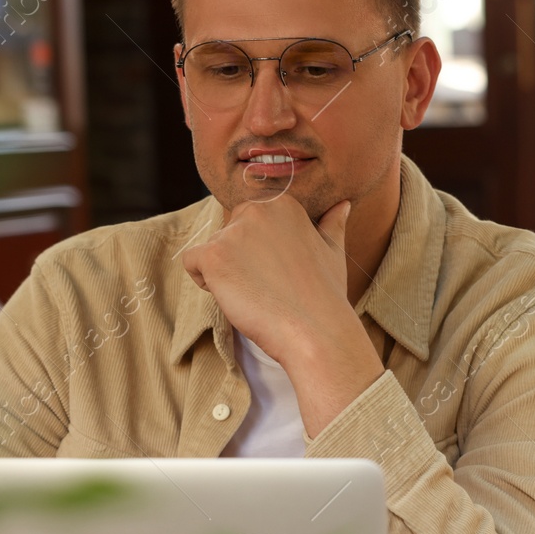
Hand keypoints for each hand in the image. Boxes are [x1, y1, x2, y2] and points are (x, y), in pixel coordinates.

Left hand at [181, 196, 383, 435]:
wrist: (316, 330)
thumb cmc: (326, 295)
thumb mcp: (333, 252)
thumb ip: (332, 224)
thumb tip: (342, 205)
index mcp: (283, 204)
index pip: (249, 220)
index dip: (258, 250)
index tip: (278, 272)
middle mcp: (257, 210)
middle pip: (228, 232)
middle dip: (239, 258)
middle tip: (266, 284)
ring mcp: (233, 232)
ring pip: (211, 249)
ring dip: (225, 273)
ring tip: (255, 293)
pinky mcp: (213, 255)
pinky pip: (192, 262)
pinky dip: (205, 282)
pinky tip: (235, 295)